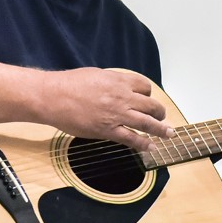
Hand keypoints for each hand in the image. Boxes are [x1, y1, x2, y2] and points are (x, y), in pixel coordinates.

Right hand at [39, 68, 173, 152]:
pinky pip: (132, 138)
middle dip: (160, 112)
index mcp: (119, 81)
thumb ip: (112, 82)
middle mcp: (122, 97)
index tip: (147, 98)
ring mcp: (117, 115)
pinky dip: (143, 144)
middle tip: (162, 117)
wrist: (53, 96)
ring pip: (147, 123)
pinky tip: (150, 147)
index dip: (148, 93)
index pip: (144, 86)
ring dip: (160, 129)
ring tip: (168, 134)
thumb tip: (119, 87)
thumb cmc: (70, 83)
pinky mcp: (108, 130)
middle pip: (151, 105)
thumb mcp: (97, 74)